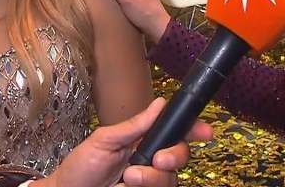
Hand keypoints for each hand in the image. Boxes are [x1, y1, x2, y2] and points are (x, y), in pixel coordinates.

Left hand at [48, 98, 212, 186]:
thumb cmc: (80, 168)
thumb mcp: (104, 140)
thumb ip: (133, 126)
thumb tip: (159, 104)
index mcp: (143, 140)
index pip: (174, 132)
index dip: (193, 130)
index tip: (204, 132)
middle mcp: (150, 161)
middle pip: (180, 156)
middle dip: (175, 156)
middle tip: (157, 159)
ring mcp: (150, 181)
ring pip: (171, 179)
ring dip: (153, 178)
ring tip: (128, 179)